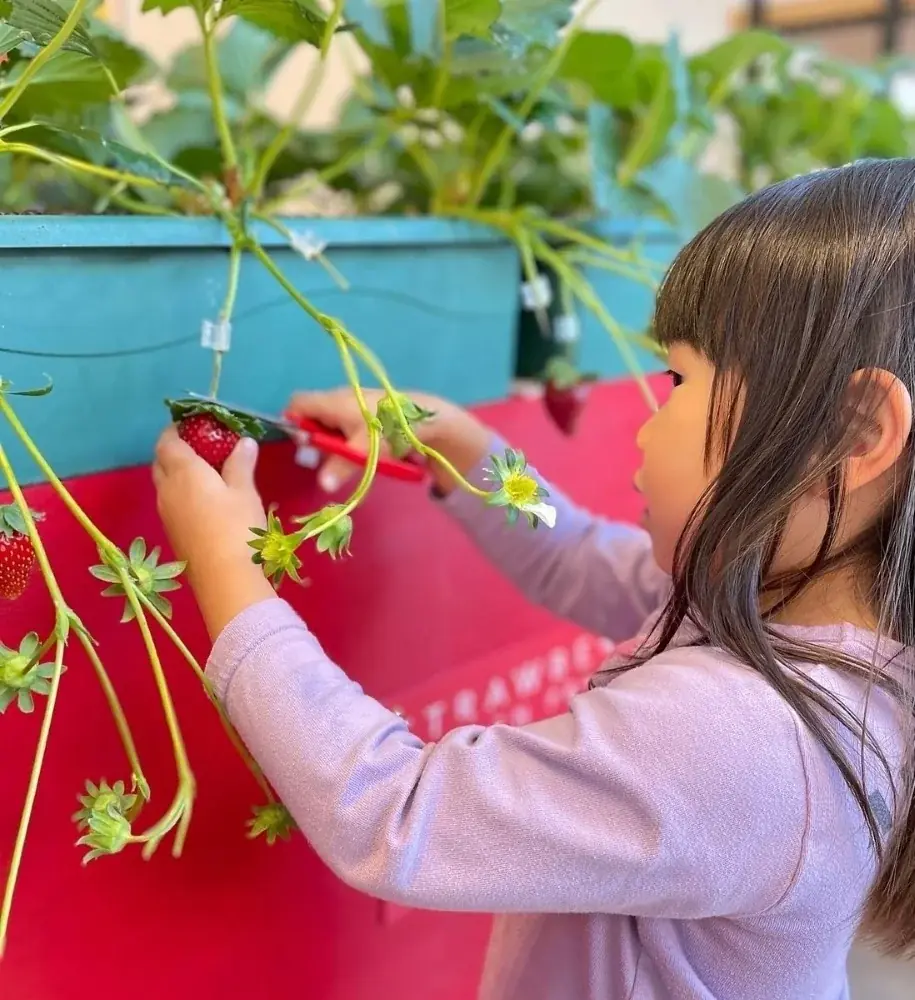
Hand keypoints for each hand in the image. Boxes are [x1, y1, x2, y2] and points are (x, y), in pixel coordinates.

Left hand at [152, 427, 275, 638]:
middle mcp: (167, 488)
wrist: (225, 578)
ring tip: (206, 474)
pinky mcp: (172, 532)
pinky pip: (171, 502)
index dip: (176, 430)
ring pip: (164, 483)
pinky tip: (205, 501)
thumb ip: (241, 463)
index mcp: (183, 471)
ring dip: (178, 474)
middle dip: (175, 450)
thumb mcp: (245, 491)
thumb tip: (243, 442)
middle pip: (161, 461)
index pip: (168, 441)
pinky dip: (182, 493)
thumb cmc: (237, 526)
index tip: (193, 425)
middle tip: (201, 448)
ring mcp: (166, 512)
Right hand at [288, 387, 491, 495]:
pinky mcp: (368, 415)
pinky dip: (349, 441)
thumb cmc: (389, 428)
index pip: (297, 403)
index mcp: (331, 402)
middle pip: (313, 416)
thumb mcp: (362, 450)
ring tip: (344, 459)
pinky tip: (360, 454)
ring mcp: (355, 406)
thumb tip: (322, 484)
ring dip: (334, 443)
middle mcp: (339, 400)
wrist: (428, 418)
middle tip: (323, 459)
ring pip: (332, 424)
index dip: (292, 422)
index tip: (301, 445)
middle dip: (314, 438)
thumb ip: (340, 466)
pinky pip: (348, 428)